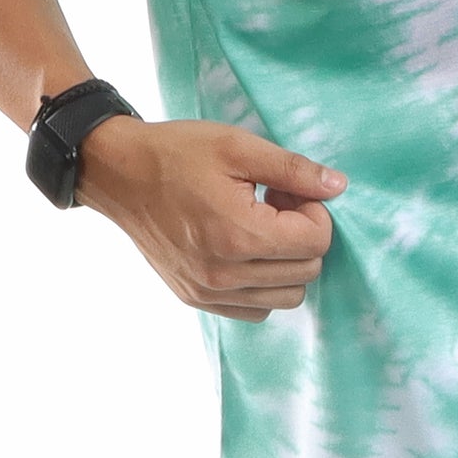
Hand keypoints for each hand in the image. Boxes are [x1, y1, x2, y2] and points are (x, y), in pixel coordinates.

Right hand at [74, 115, 346, 320]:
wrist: (118, 174)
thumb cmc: (177, 154)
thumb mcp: (238, 147)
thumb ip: (294, 170)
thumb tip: (338, 187)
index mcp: (238, 236)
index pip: (317, 242)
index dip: (313, 210)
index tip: (286, 191)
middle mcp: (224, 274)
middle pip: (307, 272)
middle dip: (302, 235)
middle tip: (274, 204)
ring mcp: (208, 292)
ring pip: (287, 297)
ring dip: (286, 263)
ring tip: (258, 228)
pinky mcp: (196, 299)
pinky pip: (255, 310)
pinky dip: (262, 285)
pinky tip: (244, 250)